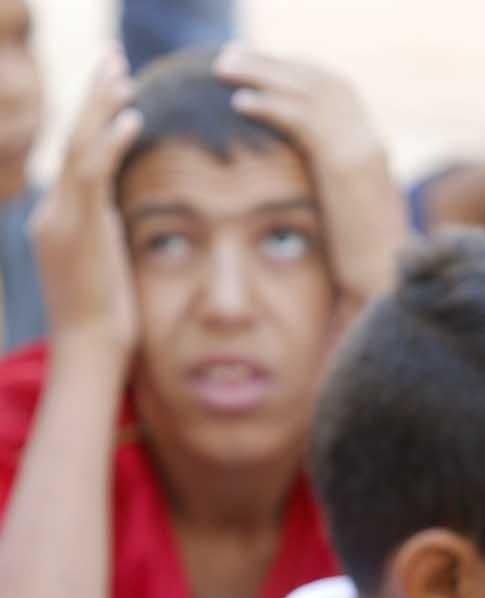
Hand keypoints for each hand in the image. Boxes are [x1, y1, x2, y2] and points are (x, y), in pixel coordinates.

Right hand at [30, 48, 140, 360]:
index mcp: (58, 222)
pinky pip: (91, 173)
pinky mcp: (76, 230)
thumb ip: (115, 239)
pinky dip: (111, 142)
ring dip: (100, 106)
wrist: (89, 356)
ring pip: (77, 146)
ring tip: (121, 71)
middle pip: (69, 139)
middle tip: (113, 59)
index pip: (73, 157)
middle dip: (92, 96)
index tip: (115, 90)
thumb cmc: (108, 329)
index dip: (93, 119)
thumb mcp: (110, 272)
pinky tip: (130, 117)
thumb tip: (135, 222)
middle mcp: (52, 214)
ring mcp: (60, 220)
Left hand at [214, 47, 405, 315]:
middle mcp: (371, 144)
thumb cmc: (363, 279)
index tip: (259, 73)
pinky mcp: (348, 164)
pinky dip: (270, 105)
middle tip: (231, 59)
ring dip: (263, 73)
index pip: (335, 95)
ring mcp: (363, 150)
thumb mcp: (342, 225)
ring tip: (224, 66)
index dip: (295, 77)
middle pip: (320, 81)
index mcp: (371, 155)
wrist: (388, 298)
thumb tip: (297, 197)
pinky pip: (303, 118)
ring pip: (309, 90)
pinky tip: (239, 102)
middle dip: (274, 65)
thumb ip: (323, 196)